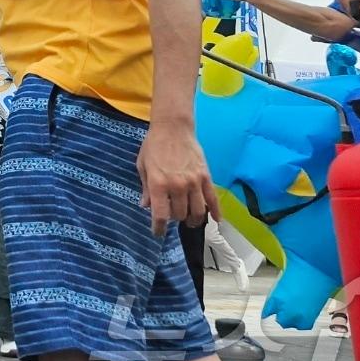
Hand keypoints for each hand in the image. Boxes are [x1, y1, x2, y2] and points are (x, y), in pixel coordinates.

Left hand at [136, 121, 219, 235]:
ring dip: (193, 220)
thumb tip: (145, 206)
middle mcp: (177, 186)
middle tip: (172, 215)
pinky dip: (215, 212)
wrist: (173, 128)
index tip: (158, 232)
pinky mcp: (206, 177)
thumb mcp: (143, 166)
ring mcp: (194, 182)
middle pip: (179, 215)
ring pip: (197, 211)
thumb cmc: (154, 146)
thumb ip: (145, 188)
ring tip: (190, 221)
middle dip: (174, 219)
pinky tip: (216, 220)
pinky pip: (213, 199)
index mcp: (158, 184)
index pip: (160, 215)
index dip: (159, 228)